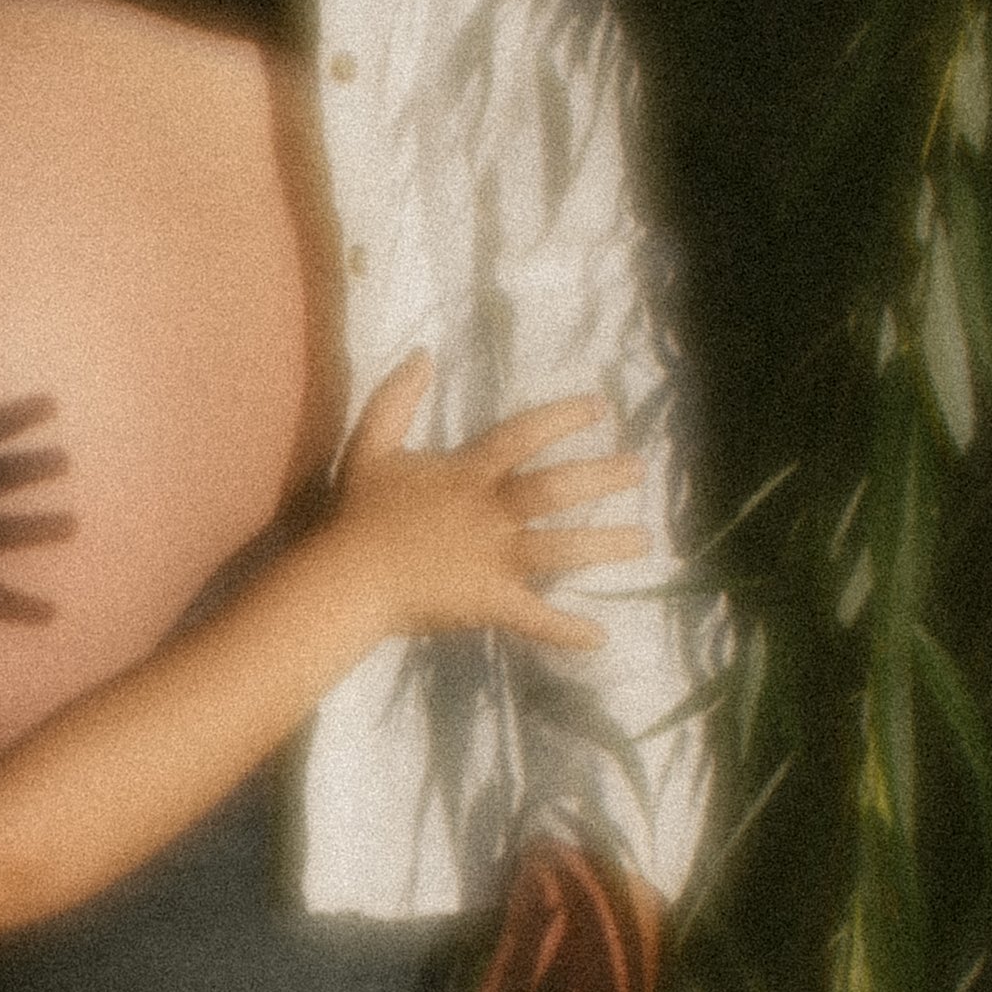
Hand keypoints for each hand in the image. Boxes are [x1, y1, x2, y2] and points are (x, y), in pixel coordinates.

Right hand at [330, 354, 649, 651]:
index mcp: (468, 474)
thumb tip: (422, 354)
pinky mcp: (490, 603)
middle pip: (557, 489)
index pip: (525, 435)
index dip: (565, 418)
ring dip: (606, 545)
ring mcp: (494, 559)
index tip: (601, 409)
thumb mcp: (370, 446)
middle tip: (639, 469)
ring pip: (562, 549)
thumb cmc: (356, 516)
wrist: (346, 578)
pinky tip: (599, 637)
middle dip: (603, 476)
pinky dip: (566, 630)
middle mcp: (491, 512)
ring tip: (645, 540)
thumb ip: (396, 399)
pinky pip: (534, 618)